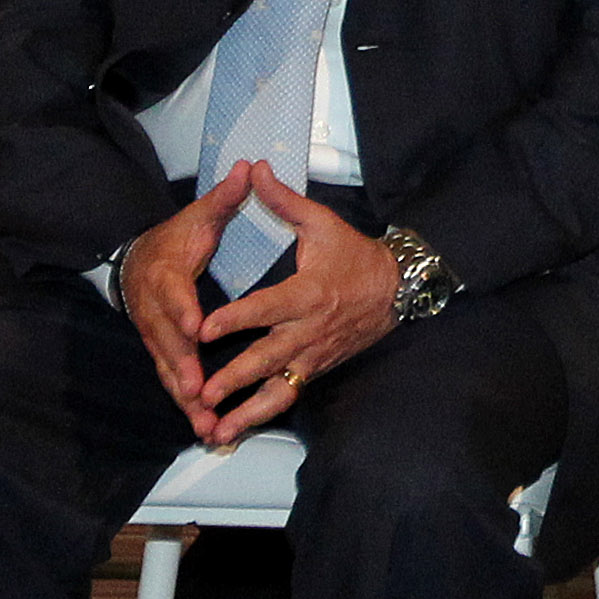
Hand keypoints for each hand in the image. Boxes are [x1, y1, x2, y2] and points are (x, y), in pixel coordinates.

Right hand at [118, 165, 250, 440]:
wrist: (139, 259)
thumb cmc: (176, 238)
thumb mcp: (198, 216)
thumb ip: (223, 198)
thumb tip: (245, 167)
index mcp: (166, 274)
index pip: (173, 293)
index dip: (183, 310)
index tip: (196, 326)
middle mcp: (155, 310)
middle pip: (167, 342)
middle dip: (182, 366)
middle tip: (198, 390)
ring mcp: (155, 334)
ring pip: (169, 368)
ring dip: (185, 396)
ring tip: (205, 421)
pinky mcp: (162, 352)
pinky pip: (173, 379)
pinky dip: (186, 403)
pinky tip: (205, 426)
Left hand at [193, 166, 403, 446]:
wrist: (397, 288)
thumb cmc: (355, 254)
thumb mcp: (323, 223)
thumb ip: (284, 200)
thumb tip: (256, 169)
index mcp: (308, 293)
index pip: (266, 309)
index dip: (235, 319)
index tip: (205, 330)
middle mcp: (309, 331)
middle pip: (266, 359)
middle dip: (232, 378)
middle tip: (202, 392)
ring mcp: (313, 356)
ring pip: (277, 390)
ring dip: (245, 413)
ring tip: (215, 429)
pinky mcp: (316, 370)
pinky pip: (287, 397)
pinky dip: (260, 415)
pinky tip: (234, 429)